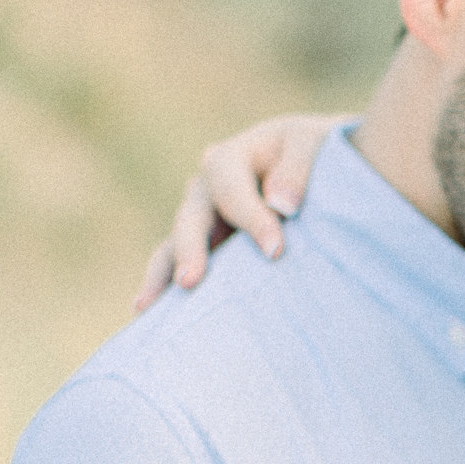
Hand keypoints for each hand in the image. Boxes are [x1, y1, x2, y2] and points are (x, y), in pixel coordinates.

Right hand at [133, 112, 342, 310]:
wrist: (316, 168)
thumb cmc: (316, 155)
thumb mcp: (313, 146)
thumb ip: (299, 167)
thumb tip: (281, 205)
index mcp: (230, 159)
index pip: (231, 190)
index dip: (251, 218)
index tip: (275, 251)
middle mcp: (206, 190)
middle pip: (191, 219)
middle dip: (190, 251)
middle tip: (190, 281)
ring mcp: (202, 222)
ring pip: (174, 247)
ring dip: (163, 277)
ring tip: (149, 309)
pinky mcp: (205, 250)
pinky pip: (178, 269)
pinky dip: (164, 290)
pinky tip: (150, 317)